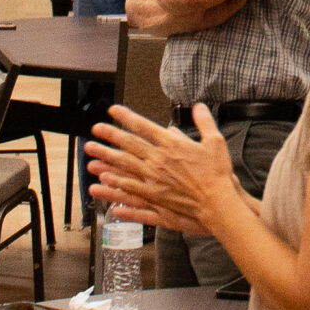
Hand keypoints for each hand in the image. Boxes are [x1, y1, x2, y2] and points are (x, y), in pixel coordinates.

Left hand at [87, 103, 234, 236]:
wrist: (218, 201)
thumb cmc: (217, 173)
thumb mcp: (215, 141)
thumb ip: (204, 122)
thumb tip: (198, 107)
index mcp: (171, 145)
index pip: (143, 127)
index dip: (126, 117)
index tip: (113, 111)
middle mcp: (159, 161)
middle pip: (129, 145)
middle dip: (110, 136)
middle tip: (95, 130)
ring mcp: (154, 179)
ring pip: (125, 167)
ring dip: (106, 159)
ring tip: (92, 155)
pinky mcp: (154, 197)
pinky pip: (130, 189)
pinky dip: (116, 185)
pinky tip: (105, 182)